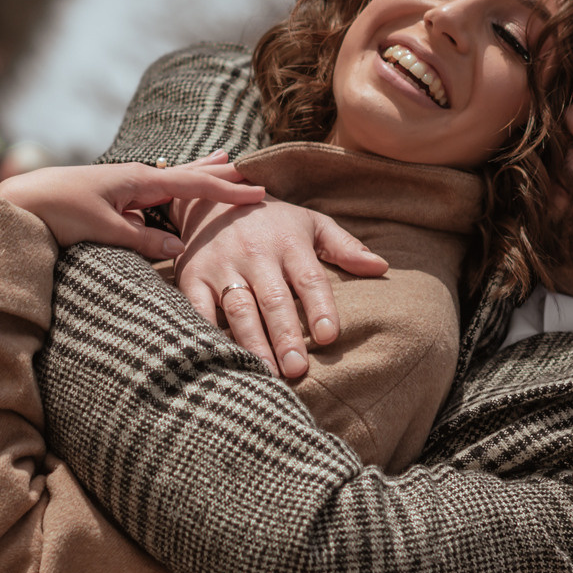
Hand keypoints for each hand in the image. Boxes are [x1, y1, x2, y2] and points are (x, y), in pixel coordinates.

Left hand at [0, 151, 264, 256]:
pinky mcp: (112, 197)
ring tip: (222, 162)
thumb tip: (180, 247)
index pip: (194, 184)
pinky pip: (154, 192)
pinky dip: (174, 190)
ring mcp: (123, 186)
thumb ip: (143, 239)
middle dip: (218, 172)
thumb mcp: (104, 229)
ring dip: (199, 175)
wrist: (19, 201)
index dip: (227, 191)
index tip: (256, 194)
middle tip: (248, 168)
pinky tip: (174, 190)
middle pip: (187, 173)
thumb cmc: (58, 210)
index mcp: (139, 180)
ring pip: (172, 180)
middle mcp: (135, 178)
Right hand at [175, 197, 387, 379]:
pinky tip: (219, 358)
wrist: (210, 199)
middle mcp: (255, 254)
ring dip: (252, 343)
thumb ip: (345, 247)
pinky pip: (198, 308)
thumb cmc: (271, 221)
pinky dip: (206, 332)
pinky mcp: (192, 276)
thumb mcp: (311, 223)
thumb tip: (381, 267)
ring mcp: (221, 265)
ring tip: (266, 373)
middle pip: (273, 299)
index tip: (330, 336)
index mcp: (288, 242)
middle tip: (297, 369)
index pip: (309, 278)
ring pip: (238, 309)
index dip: (319, 307)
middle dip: (285, 335)